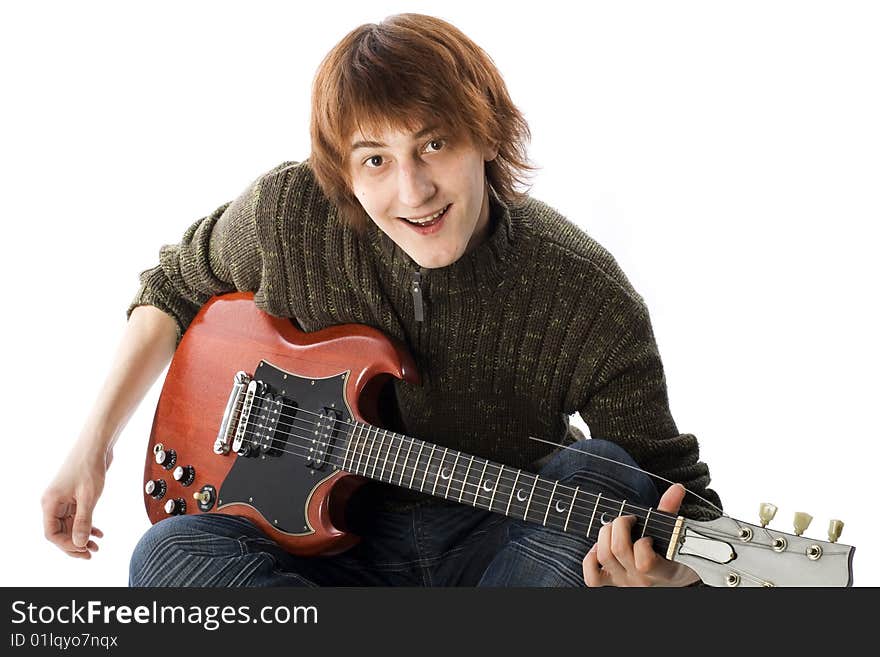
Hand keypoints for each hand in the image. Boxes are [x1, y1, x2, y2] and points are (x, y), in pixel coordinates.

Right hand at [41, 445, 110, 558]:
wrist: (96, 445)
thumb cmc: (90, 466)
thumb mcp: (89, 497)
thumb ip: (83, 521)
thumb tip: (79, 544)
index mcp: (50, 503)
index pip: (52, 534)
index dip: (67, 545)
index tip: (83, 550)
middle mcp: (53, 502)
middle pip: (60, 531)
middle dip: (75, 544)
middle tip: (91, 554)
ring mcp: (64, 499)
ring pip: (69, 525)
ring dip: (82, 536)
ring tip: (97, 546)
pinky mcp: (74, 495)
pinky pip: (77, 516)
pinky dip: (87, 524)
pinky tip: (98, 532)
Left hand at [582, 483, 700, 586]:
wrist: (673, 580)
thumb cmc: (674, 557)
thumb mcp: (676, 537)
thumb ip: (671, 510)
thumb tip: (677, 488)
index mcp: (662, 571)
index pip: (644, 562)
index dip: (642, 544)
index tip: (648, 535)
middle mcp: (641, 580)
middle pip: (618, 550)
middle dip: (619, 525)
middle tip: (628, 520)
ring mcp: (625, 583)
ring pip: (603, 557)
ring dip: (604, 535)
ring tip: (613, 529)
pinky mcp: (612, 584)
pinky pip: (592, 578)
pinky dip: (590, 560)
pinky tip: (598, 547)